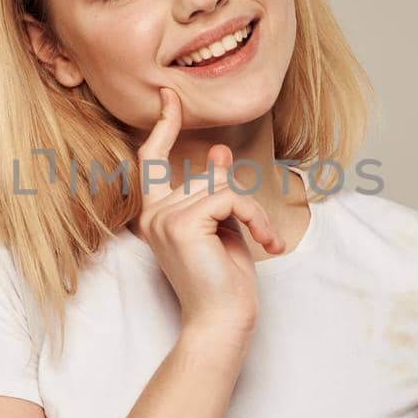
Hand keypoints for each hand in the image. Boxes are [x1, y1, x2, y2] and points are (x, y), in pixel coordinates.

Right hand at [134, 87, 284, 338]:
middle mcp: (151, 214)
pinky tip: (265, 244)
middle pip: (203, 175)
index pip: (151, 160)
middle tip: (256, 234)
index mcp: (154, 214)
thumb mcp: (222, 226)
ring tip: (262, 242)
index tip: (170, 96)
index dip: (162, 126)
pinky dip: (255, 218)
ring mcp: (163, 219)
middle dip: (235, 200)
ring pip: (220, 186)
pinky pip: (229, 198)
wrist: (222, 321)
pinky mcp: (182, 224)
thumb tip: (217, 151)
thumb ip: (214, 189)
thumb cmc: (223, 280)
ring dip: (251, 213)